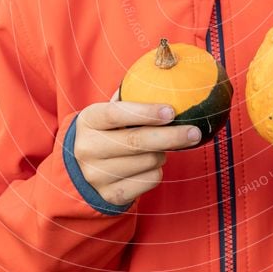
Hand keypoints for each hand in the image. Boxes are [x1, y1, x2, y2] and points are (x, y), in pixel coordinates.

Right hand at [73, 89, 201, 204]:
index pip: (116, 114)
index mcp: (89, 120)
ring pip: (147, 162)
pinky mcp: (110, 196)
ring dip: (162, 154)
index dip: (145, 112)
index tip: (171, 111)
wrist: (78, 173)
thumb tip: (165, 75)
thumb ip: (130, 98)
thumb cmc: (104, 134)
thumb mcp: (107, 114)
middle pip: (136, 142)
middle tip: (194, 132)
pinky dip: (156, 171)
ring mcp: (96, 175)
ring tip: (158, 148)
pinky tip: (149, 165)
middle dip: (171, 136)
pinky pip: (148, 181)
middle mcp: (88, 148)